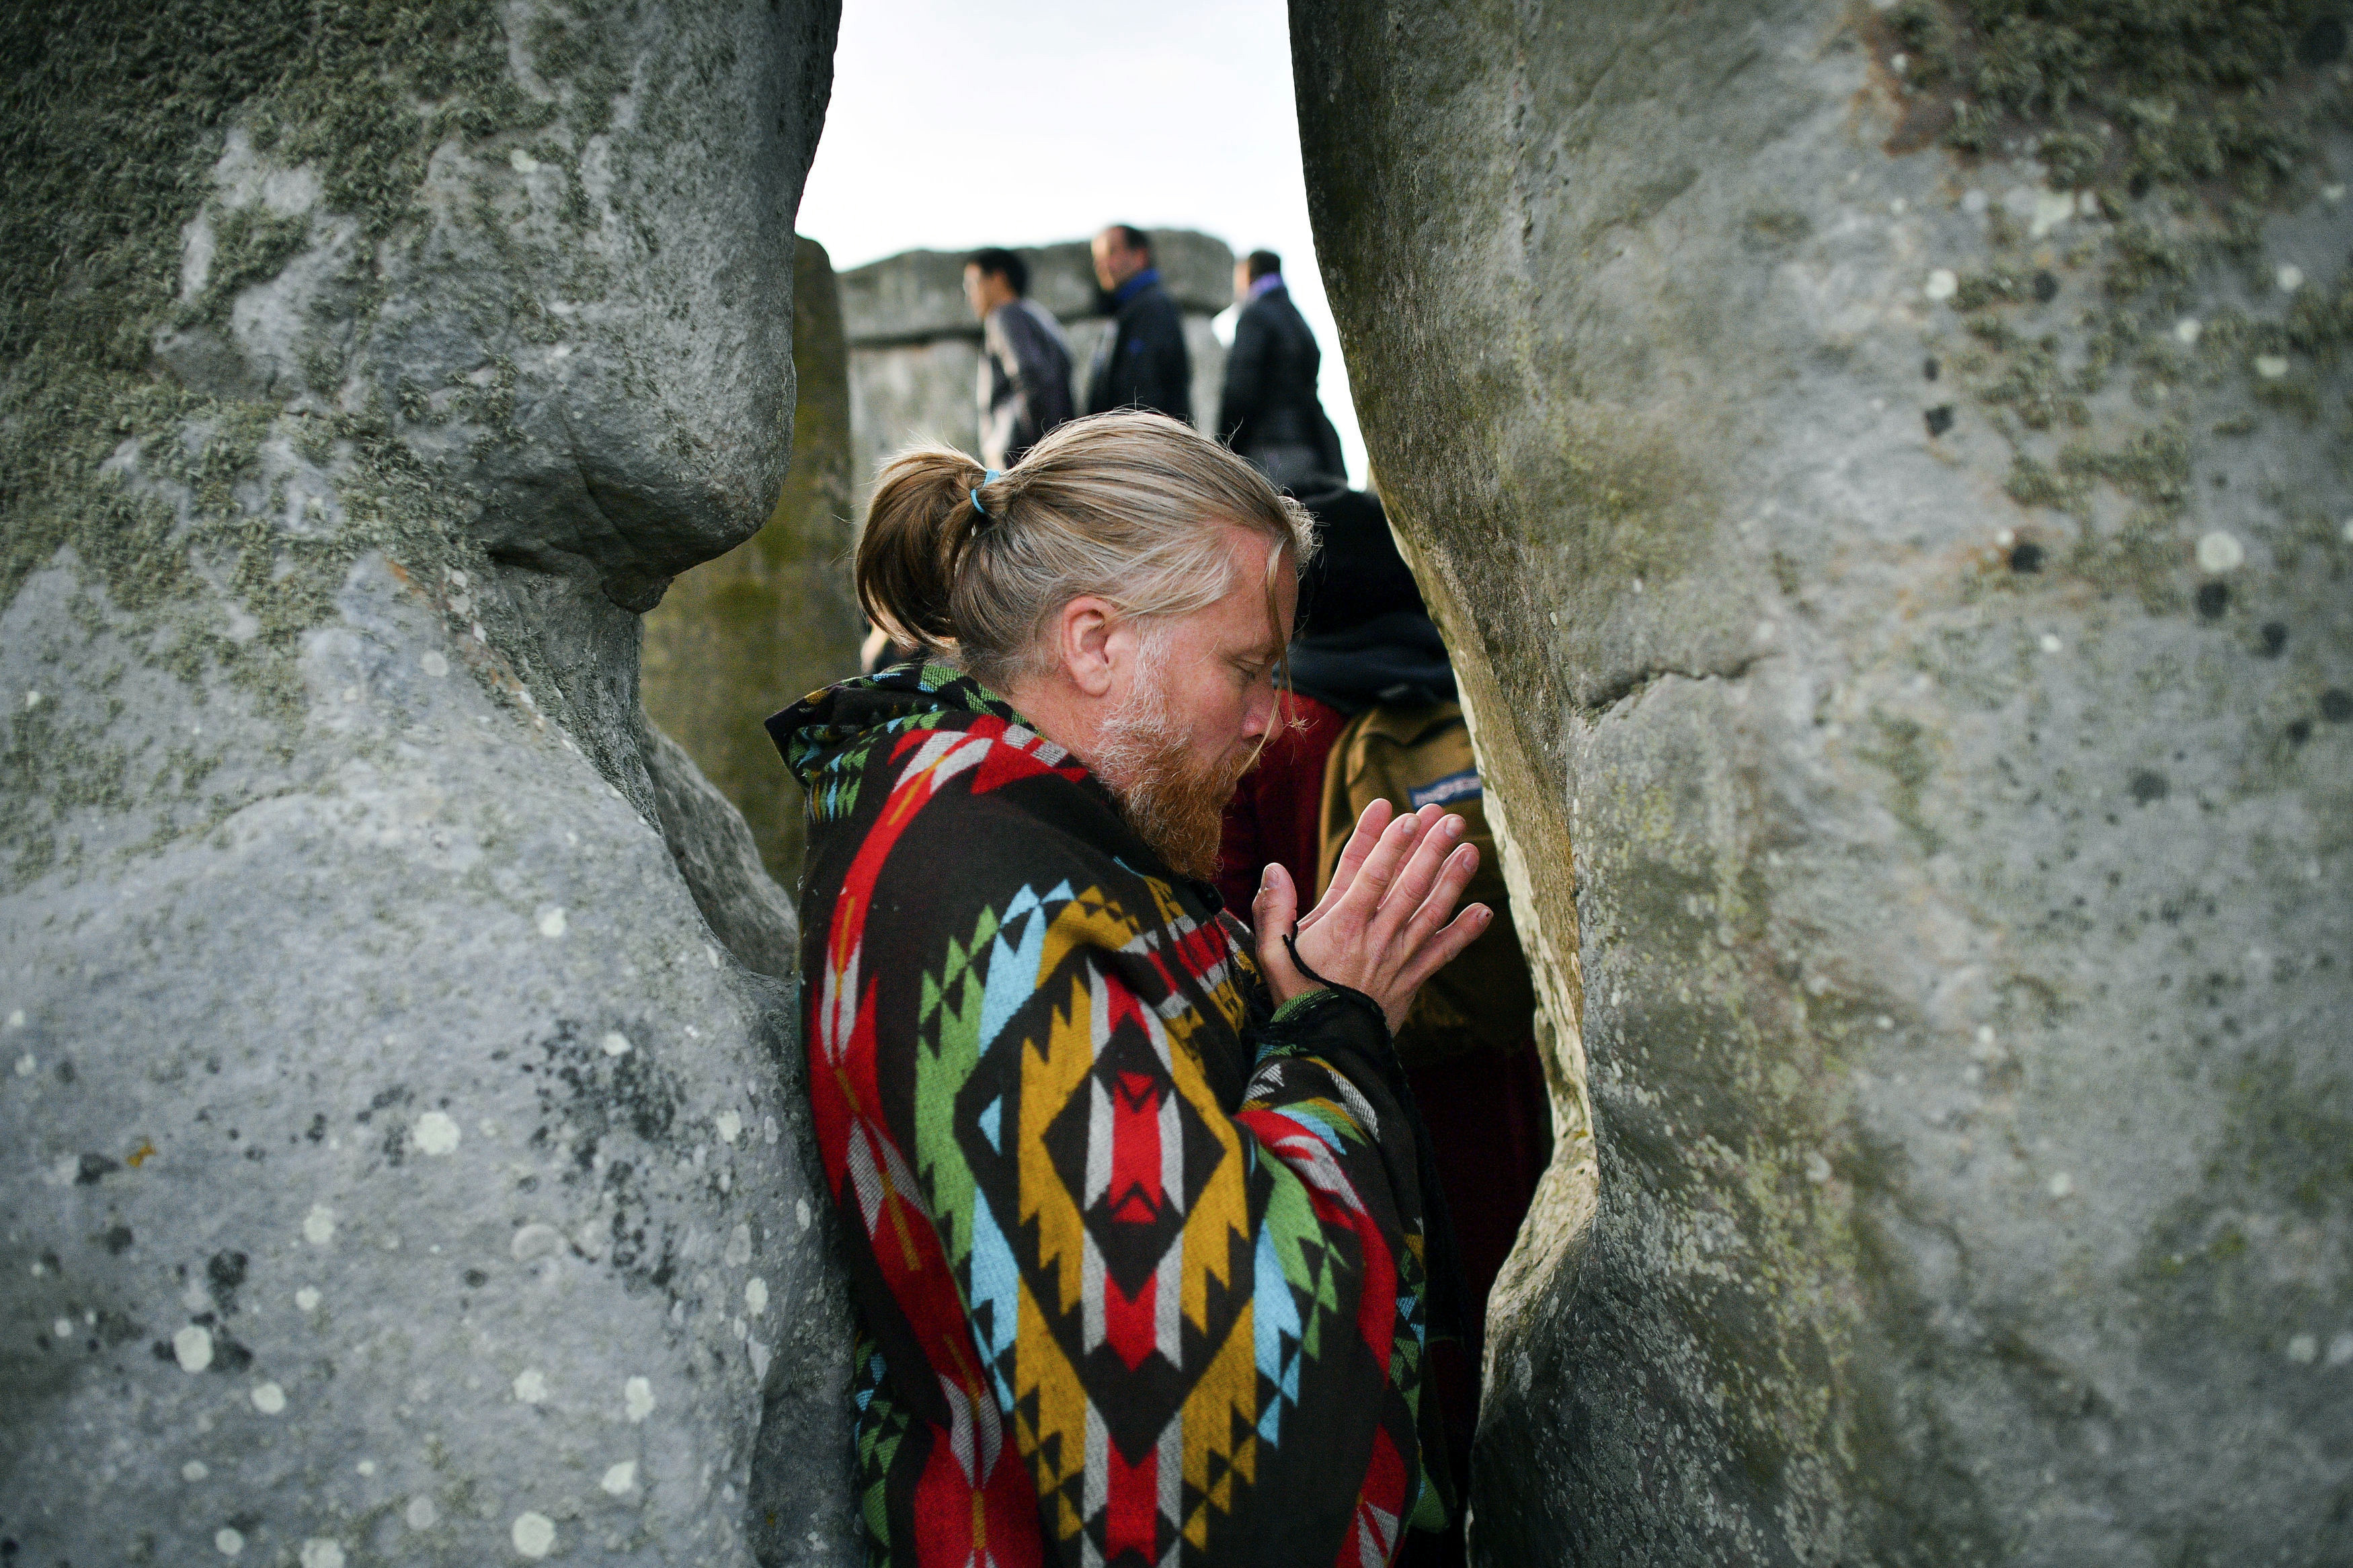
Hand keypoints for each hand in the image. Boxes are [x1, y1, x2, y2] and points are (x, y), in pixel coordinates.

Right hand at [1252, 799, 1491, 1032]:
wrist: (1323, 1051)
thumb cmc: (1294, 999)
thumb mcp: (1270, 955)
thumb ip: (1273, 910)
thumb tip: (1274, 869)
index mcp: (1340, 927)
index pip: (1368, 877)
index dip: (1388, 845)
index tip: (1405, 816)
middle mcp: (1375, 938)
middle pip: (1408, 886)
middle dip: (1430, 850)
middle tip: (1449, 818)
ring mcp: (1397, 959)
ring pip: (1430, 913)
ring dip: (1452, 880)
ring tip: (1471, 848)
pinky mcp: (1411, 981)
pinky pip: (1442, 954)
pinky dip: (1464, 933)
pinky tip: (1485, 911)